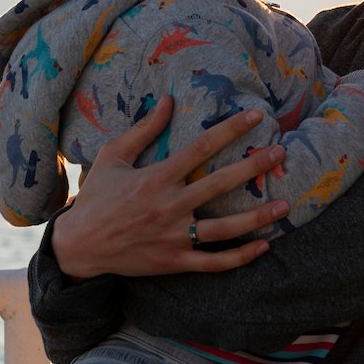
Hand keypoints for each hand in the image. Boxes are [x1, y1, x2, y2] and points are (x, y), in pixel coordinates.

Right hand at [50, 97, 288, 279]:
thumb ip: (143, 130)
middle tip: (281, 154)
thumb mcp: (112, 157)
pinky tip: (263, 246)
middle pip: (219, 185)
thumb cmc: (96, 197)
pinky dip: (240, 257)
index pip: (200, 148)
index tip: (256, 116)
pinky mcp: (174, 261)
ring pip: (224, 229)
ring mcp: (173, 237)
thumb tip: (168, 100)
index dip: (230, 130)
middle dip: (253, 167)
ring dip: (257, 217)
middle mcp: (168, 207)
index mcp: (156, 178)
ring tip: (285, 204)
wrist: (78, 246)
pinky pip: (213, 262)